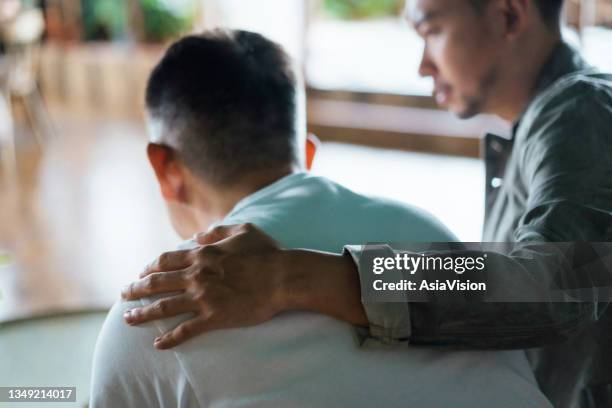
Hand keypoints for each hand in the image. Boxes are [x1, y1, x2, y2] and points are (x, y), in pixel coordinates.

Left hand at [121, 223, 285, 348]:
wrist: (282, 278)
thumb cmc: (267, 253)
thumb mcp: (243, 230)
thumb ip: (218, 231)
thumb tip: (198, 235)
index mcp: (202, 255)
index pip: (166, 261)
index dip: (149, 267)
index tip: (141, 273)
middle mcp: (197, 276)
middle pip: (157, 283)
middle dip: (136, 289)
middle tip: (124, 295)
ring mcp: (203, 298)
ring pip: (164, 307)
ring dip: (143, 313)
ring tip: (128, 319)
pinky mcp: (214, 317)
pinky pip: (186, 330)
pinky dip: (170, 338)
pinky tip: (158, 344)